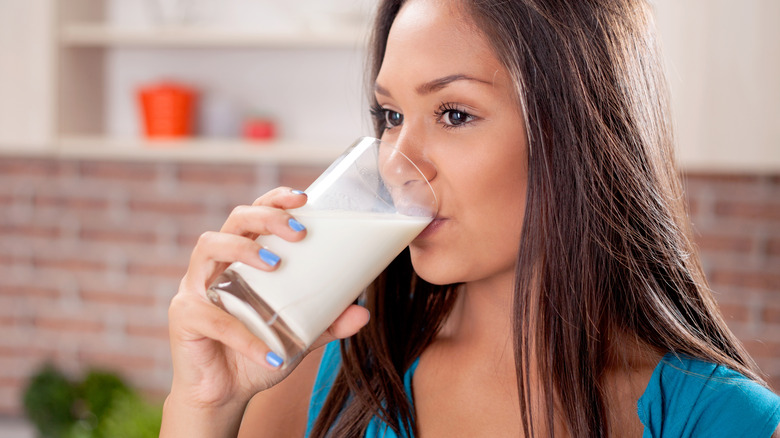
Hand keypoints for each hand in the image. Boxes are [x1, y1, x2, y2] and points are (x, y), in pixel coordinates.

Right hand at [162, 188, 369, 435]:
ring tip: (275, 264)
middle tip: (298, 232)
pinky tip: (272, 352)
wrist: (225, 395)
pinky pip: (213, 318)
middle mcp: (215, 265)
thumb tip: (363, 311)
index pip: (254, 216)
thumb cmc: (259, 353)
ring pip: (208, 246)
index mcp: (240, 260)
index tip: (304, 198)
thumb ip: (327, 322)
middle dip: (265, 217)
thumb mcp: (299, 336)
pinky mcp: (183, 317)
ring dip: (243, 248)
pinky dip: (245, 335)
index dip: (274, 201)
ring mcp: (194, 287)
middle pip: (233, 220)